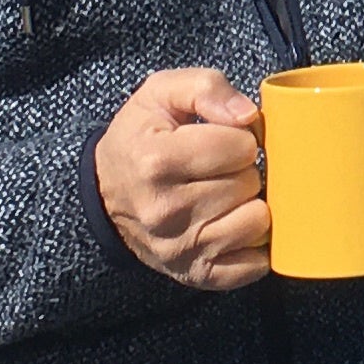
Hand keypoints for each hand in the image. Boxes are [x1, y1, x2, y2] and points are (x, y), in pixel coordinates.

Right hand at [95, 68, 271, 290]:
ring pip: (258, 222)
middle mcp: (165, 210)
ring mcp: (181, 248)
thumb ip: (206, 88)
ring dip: (250, 205)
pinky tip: (233, 224)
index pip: (240, 147)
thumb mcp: (162, 94)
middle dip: (245, 170)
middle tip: (221, 169)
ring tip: (226, 195)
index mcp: (156, 162)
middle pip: (250, 183)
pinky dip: (253, 244)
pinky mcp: (196, 274)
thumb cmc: (142, 137)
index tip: (222, 140)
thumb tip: (248, 116)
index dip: (240, 138)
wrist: (105, 194)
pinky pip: (254, 264)